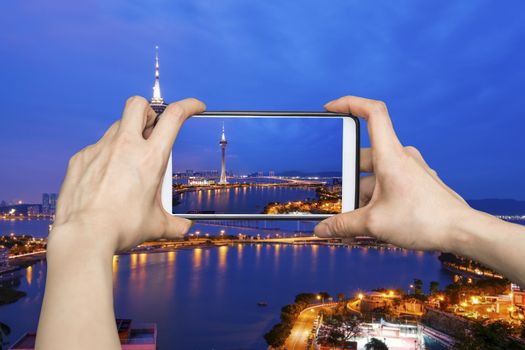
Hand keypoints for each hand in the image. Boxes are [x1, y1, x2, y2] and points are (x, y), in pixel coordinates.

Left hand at [49, 96, 204, 255]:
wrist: (84, 236)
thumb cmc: (121, 228)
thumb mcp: (155, 225)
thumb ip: (174, 224)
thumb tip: (184, 228)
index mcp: (151, 158)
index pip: (174, 116)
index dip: (188, 105)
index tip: (195, 107)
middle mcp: (125, 146)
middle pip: (138, 104)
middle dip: (149, 110)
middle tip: (152, 129)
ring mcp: (100, 149)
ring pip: (116, 126)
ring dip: (127, 136)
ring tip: (128, 163)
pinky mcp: (81, 158)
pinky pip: (97, 148)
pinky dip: (106, 157)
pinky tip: (106, 179)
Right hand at [315, 96, 471, 251]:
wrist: (461, 232)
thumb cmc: (424, 220)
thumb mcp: (374, 224)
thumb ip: (343, 225)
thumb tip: (323, 229)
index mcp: (390, 156)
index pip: (372, 113)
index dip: (350, 103)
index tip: (331, 107)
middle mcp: (402, 157)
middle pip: (364, 156)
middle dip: (349, 179)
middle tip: (343, 203)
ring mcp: (411, 169)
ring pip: (376, 174)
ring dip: (363, 194)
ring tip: (359, 220)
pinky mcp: (417, 183)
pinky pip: (389, 183)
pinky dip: (377, 198)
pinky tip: (375, 221)